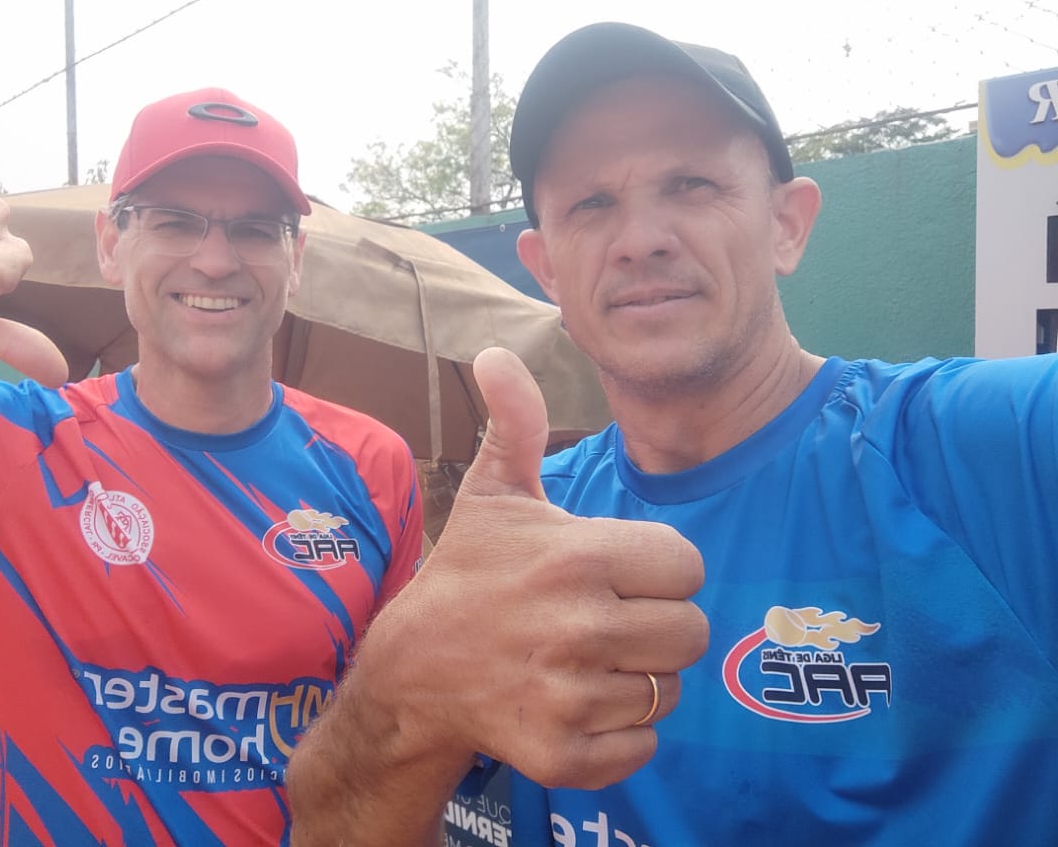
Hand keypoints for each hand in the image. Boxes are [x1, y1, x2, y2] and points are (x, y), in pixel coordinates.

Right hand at [369, 347, 707, 788]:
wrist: (414, 669)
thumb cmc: (468, 572)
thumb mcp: (494, 494)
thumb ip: (517, 424)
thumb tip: (495, 353)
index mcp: (581, 555)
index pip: (687, 565)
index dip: (657, 569)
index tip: (614, 573)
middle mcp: (581, 626)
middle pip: (691, 633)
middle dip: (657, 626)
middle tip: (606, 620)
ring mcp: (570, 695)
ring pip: (667, 691)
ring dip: (636, 678)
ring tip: (584, 660)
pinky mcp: (562, 753)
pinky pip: (642, 745)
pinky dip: (620, 733)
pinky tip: (576, 702)